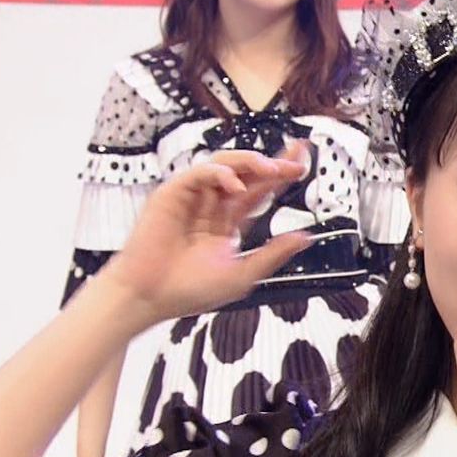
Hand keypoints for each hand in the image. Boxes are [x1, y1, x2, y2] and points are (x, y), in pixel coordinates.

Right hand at [95, 146, 312, 324]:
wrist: (149, 298)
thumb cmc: (188, 291)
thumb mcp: (243, 274)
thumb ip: (274, 254)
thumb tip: (306, 238)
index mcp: (228, 223)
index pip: (259, 190)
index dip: (280, 175)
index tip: (303, 163)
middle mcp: (212, 206)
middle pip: (246, 173)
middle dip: (273, 162)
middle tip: (296, 158)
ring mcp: (192, 198)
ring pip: (224, 165)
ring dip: (249, 162)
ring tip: (272, 168)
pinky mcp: (172, 194)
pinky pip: (198, 173)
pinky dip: (219, 173)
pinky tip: (236, 185)